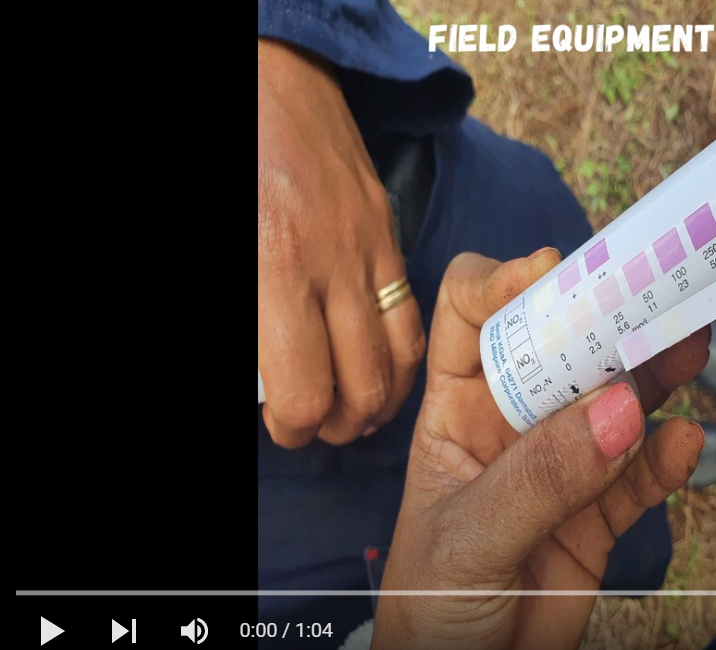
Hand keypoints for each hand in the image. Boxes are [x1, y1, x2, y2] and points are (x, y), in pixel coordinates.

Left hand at [258, 39, 425, 447]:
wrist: (278, 81)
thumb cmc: (239, 159)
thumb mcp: (232, 247)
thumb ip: (248, 317)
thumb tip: (259, 380)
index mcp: (274, 269)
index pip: (301, 390)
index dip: (293, 427)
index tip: (283, 429)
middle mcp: (332, 269)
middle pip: (361, 387)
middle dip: (338, 426)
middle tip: (317, 430)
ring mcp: (371, 252)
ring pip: (398, 361)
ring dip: (379, 402)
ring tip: (355, 413)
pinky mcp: (391, 237)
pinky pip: (411, 317)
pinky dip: (401, 359)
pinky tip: (382, 369)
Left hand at [368, 250, 710, 649]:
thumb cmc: (430, 613)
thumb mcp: (468, 539)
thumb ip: (542, 477)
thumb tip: (619, 407)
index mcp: (455, 414)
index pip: (473, 320)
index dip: (506, 283)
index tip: (553, 270)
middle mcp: (512, 428)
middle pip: (561, 349)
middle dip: (604, 317)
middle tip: (656, 290)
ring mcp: (562, 469)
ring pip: (614, 403)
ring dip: (652, 373)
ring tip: (690, 347)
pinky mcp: (602, 517)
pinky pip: (643, 475)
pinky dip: (667, 458)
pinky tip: (686, 444)